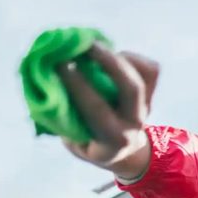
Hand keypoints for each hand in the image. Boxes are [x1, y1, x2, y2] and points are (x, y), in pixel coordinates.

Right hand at [57, 45, 158, 178]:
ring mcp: (146, 108)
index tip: (59, 64)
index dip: (78, 85)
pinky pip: (149, 69)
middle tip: (85, 44)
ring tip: (92, 45)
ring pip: (144, 76)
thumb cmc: (88, 140)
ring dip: (118, 57)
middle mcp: (134, 124)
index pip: (97, 110)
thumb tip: (45, 78)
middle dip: (108, 63)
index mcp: (112, 140)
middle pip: (130, 89)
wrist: (125, 152)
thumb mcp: (74, 138)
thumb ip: (62, 114)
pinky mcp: (152, 94)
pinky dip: (130, 57)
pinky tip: (110, 55)